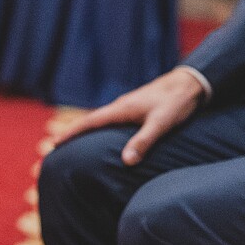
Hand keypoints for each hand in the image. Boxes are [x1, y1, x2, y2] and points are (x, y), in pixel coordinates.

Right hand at [53, 67, 205, 163]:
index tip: (53, 143)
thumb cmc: (176, 103)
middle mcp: (121, 106)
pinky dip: (101, 128)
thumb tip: (126, 161)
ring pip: (101, 120)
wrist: (190, 83)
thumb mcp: (161, 123)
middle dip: (73, 133)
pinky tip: (104, 137)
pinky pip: (112, 120)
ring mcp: (128, 106)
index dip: (71, 133)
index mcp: (122, 109)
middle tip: (55, 147)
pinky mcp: (136, 108)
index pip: (90, 122)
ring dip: (86, 130)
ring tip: (74, 144)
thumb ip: (144, 141)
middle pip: (91, 121)